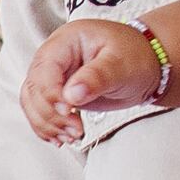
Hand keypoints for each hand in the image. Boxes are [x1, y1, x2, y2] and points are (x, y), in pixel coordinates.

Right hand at [24, 21, 163, 145]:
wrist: (147, 63)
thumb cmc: (136, 55)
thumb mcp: (121, 62)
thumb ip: (97, 76)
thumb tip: (72, 95)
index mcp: (66, 41)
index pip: (45, 69)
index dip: (52, 94)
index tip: (69, 110)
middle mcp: (54, 57)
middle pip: (34, 88)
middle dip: (50, 114)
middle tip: (75, 128)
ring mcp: (54, 76)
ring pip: (32, 103)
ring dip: (47, 124)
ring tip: (71, 136)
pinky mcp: (58, 93)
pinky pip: (40, 111)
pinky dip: (47, 127)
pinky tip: (60, 138)